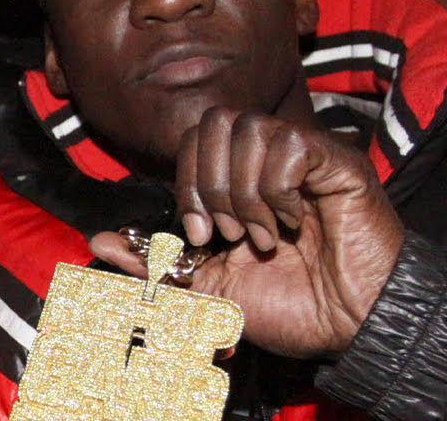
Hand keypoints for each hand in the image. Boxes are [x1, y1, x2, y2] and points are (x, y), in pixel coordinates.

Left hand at [92, 107, 400, 358]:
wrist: (350, 326)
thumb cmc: (293, 307)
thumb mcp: (207, 288)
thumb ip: (153, 263)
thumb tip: (96, 240)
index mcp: (243, 180)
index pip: (195, 139)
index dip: (186, 183)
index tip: (200, 235)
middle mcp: (273, 160)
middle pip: (216, 121)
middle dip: (208, 183)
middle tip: (227, 232)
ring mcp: (307, 157)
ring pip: (250, 129)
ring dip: (244, 192)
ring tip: (263, 236)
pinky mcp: (338, 162)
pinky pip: (291, 143)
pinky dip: (279, 189)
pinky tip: (293, 223)